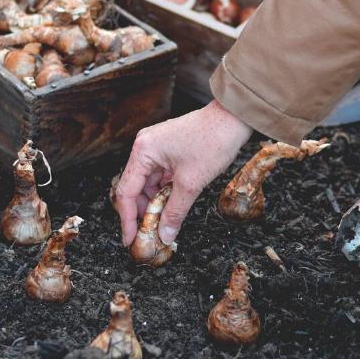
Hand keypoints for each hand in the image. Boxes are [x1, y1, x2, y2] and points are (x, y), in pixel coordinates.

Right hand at [115, 100, 252, 246]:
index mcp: (143, 151)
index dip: (127, 219)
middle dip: (142, 212)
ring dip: (154, 203)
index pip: (126, 192)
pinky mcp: (168, 148)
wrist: (233, 119)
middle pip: (134, 187)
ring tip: (163, 222)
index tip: (130, 239)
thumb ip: (175, 212)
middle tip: (149, 234)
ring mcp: (156, 146)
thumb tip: (165, 235)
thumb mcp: (191, 183)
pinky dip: (164, 191)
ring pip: (148, 183)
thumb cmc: (213, 141)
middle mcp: (144, 147)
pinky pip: (159, 175)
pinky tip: (172, 204)